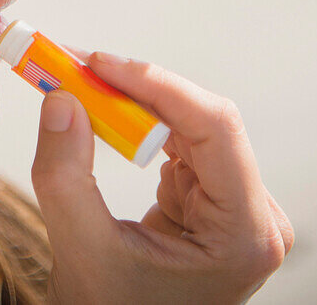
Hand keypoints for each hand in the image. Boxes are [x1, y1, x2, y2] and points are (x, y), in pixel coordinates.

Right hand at [30, 48, 293, 303]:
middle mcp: (255, 215)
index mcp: (244, 235)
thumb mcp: (83, 252)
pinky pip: (178, 137)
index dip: (157, 84)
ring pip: (186, 121)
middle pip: (199, 119)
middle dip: (134, 88)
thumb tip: (61, 99)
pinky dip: (135, 120)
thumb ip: (66, 175)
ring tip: (79, 82)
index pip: (215, 128)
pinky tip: (101, 111)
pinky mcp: (214, 195)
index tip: (99, 64)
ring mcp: (238, 204)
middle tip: (75, 64)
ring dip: (131, 100)